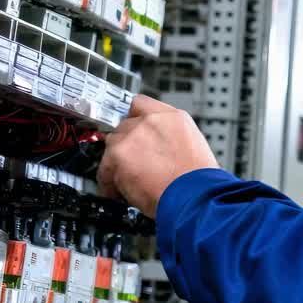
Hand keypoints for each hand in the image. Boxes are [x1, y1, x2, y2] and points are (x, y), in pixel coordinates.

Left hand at [98, 95, 218, 216]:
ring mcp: (133, 136)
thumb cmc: (198, 182)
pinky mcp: (118, 155)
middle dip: (128, 145)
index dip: (135, 120)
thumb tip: (156, 147)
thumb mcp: (193, 148)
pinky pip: (104, 169)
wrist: (195, 198)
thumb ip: (169, 139)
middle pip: (125, 126)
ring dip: (117, 162)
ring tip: (129, 181)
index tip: (132, 130)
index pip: (141, 105)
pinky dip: (110, 183)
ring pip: (112, 146)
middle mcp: (151, 121)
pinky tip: (121, 192)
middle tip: (135, 164)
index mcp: (173, 117)